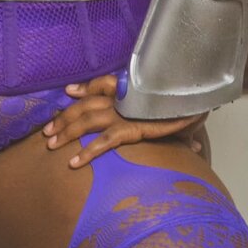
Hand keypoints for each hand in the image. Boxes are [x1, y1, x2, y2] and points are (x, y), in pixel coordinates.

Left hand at [42, 75, 208, 168]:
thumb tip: (175, 133)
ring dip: (67, 133)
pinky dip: (88, 152)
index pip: (100, 85)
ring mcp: (126, 112)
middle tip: (47, 132)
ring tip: (51, 145)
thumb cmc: (184, 109)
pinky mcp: (133, 128)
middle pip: (85, 105)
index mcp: (128, 89)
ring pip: (88, 120)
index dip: (82, 89)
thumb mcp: (165, 107)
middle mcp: (123, 97)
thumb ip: (156, 117)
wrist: (201, 105)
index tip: (68, 94)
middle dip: (64, 119)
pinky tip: (74, 163)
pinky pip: (105, 140)